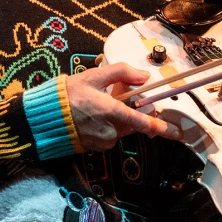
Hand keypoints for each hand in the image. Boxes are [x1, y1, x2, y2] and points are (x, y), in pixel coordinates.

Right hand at [66, 62, 182, 151]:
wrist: (44, 117)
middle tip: (115, 96)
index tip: (178, 133)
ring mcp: (103, 141)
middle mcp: (111, 131)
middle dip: (130, 111)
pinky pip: (110, 136)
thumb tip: (145, 77)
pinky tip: (93, 117)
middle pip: (133, 123)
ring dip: (118, 118)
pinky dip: (107, 126)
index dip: (163, 128)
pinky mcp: (96, 147)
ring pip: (121, 129)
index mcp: (113, 112)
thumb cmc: (68, 94)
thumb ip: (122, 73)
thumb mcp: (94, 76)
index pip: (144, 123)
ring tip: (98, 105)